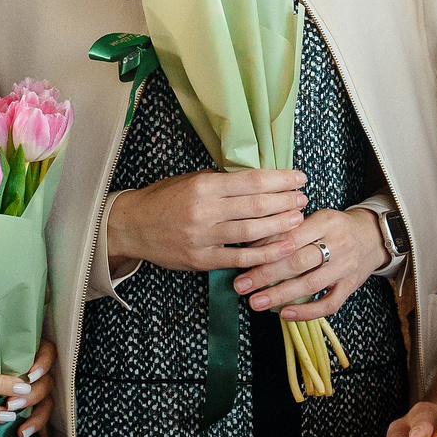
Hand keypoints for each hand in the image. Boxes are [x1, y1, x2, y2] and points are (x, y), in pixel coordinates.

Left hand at [15, 339, 53, 436]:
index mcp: (29, 356)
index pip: (48, 353)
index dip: (44, 363)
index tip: (30, 375)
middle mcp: (36, 375)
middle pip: (46, 383)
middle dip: (31, 395)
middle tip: (10, 404)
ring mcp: (36, 394)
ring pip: (47, 404)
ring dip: (36, 418)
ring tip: (20, 431)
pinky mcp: (33, 413)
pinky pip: (44, 426)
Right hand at [105, 169, 307, 276]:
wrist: (132, 226)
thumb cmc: (164, 199)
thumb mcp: (191, 180)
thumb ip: (222, 181)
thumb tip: (260, 179)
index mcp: (204, 186)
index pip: (252, 181)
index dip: (280, 180)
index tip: (299, 178)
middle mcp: (205, 211)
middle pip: (257, 205)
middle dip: (286, 201)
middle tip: (304, 199)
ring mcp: (204, 237)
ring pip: (252, 231)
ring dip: (281, 226)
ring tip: (299, 219)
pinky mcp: (202, 259)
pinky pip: (240, 258)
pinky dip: (263, 255)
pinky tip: (282, 249)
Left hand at [235, 206, 384, 318]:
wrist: (373, 236)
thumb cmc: (335, 227)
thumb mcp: (317, 217)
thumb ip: (290, 228)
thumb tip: (253, 244)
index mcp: (326, 221)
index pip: (292, 237)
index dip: (266, 250)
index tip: (243, 260)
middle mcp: (338, 243)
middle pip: (298, 262)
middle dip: (266, 275)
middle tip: (241, 285)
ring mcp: (346, 267)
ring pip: (310, 284)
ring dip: (280, 295)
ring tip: (255, 303)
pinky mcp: (351, 286)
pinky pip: (329, 304)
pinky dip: (307, 312)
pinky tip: (285, 314)